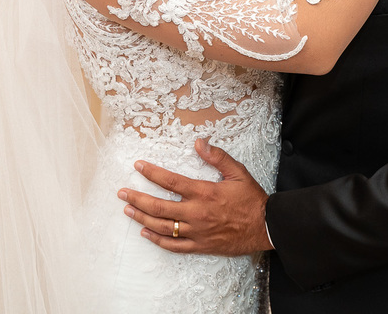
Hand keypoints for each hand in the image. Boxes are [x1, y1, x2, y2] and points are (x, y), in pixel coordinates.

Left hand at [119, 138, 272, 255]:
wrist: (265, 226)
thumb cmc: (252, 199)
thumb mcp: (238, 172)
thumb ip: (217, 157)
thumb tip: (199, 142)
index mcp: (204, 192)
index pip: (170, 181)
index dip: (152, 173)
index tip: (138, 166)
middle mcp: (196, 213)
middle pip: (159, 206)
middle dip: (137, 198)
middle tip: (122, 193)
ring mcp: (196, 231)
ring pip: (162, 226)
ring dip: (142, 218)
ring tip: (128, 210)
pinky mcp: (200, 246)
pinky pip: (174, 245)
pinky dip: (157, 240)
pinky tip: (146, 233)